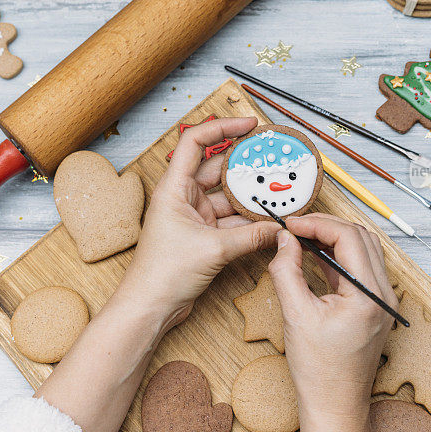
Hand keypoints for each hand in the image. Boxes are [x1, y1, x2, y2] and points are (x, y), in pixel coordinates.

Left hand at [117, 116, 280, 328]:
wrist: (151, 306)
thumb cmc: (163, 274)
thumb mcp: (214, 250)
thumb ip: (251, 237)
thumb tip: (279, 228)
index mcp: (174, 188)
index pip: (196, 142)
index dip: (223, 127)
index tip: (250, 125)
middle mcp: (183, 197)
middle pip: (219, 169)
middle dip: (247, 166)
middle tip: (274, 160)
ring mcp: (194, 216)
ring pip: (229, 197)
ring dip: (252, 197)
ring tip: (279, 192)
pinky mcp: (204, 235)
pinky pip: (231, 220)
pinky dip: (250, 221)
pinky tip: (271, 222)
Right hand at [268, 214, 396, 431]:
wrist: (334, 404)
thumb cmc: (319, 370)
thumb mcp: (295, 314)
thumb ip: (286, 271)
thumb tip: (285, 239)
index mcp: (368, 295)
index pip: (348, 237)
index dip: (317, 223)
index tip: (291, 224)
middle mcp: (383, 295)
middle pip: (360, 237)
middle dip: (326, 225)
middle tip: (296, 226)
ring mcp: (382, 301)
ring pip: (363, 249)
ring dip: (333, 238)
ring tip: (303, 238)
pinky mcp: (374, 307)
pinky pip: (360, 268)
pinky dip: (338, 256)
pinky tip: (315, 255)